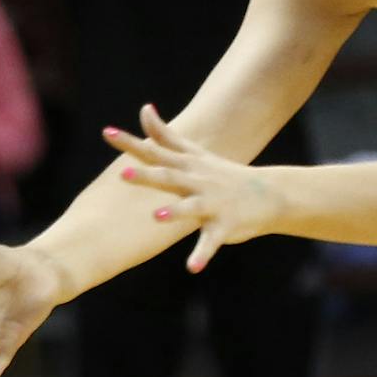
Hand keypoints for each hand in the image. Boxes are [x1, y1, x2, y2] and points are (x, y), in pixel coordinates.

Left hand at [107, 103, 279, 270]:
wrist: (269, 194)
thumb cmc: (224, 174)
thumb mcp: (195, 153)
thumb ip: (166, 135)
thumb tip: (144, 108)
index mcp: (187, 166)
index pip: (155, 151)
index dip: (131, 143)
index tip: (107, 132)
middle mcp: (198, 181)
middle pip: (169, 177)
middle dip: (147, 176)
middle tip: (122, 174)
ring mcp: (212, 203)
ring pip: (191, 208)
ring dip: (174, 212)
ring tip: (156, 216)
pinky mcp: (225, 226)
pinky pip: (211, 242)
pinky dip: (202, 254)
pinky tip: (193, 267)